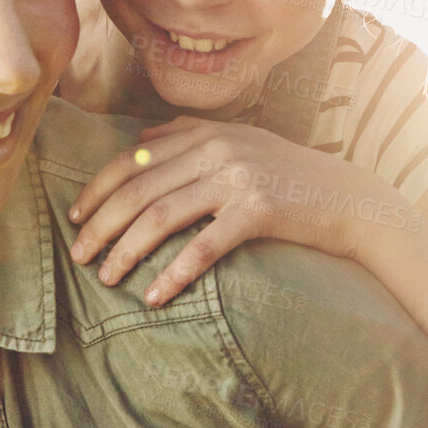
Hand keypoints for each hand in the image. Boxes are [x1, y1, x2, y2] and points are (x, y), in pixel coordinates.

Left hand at [67, 116, 392, 304]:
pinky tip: (153, 295)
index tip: (75, 217)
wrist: (351, 200)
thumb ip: (193, 136)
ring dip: (126, 250)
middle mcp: (217, 148)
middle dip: (101, 224)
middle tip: (78, 256)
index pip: (133, 158)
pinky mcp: (259, 210)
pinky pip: (203, 246)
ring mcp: (238, 177)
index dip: (98, 188)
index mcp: (207, 133)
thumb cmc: (291, 178)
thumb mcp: (243, 142)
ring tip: (106, 278)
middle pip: (139, 188)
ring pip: (161, 215)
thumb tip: (143, 138)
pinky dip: (173, 273)